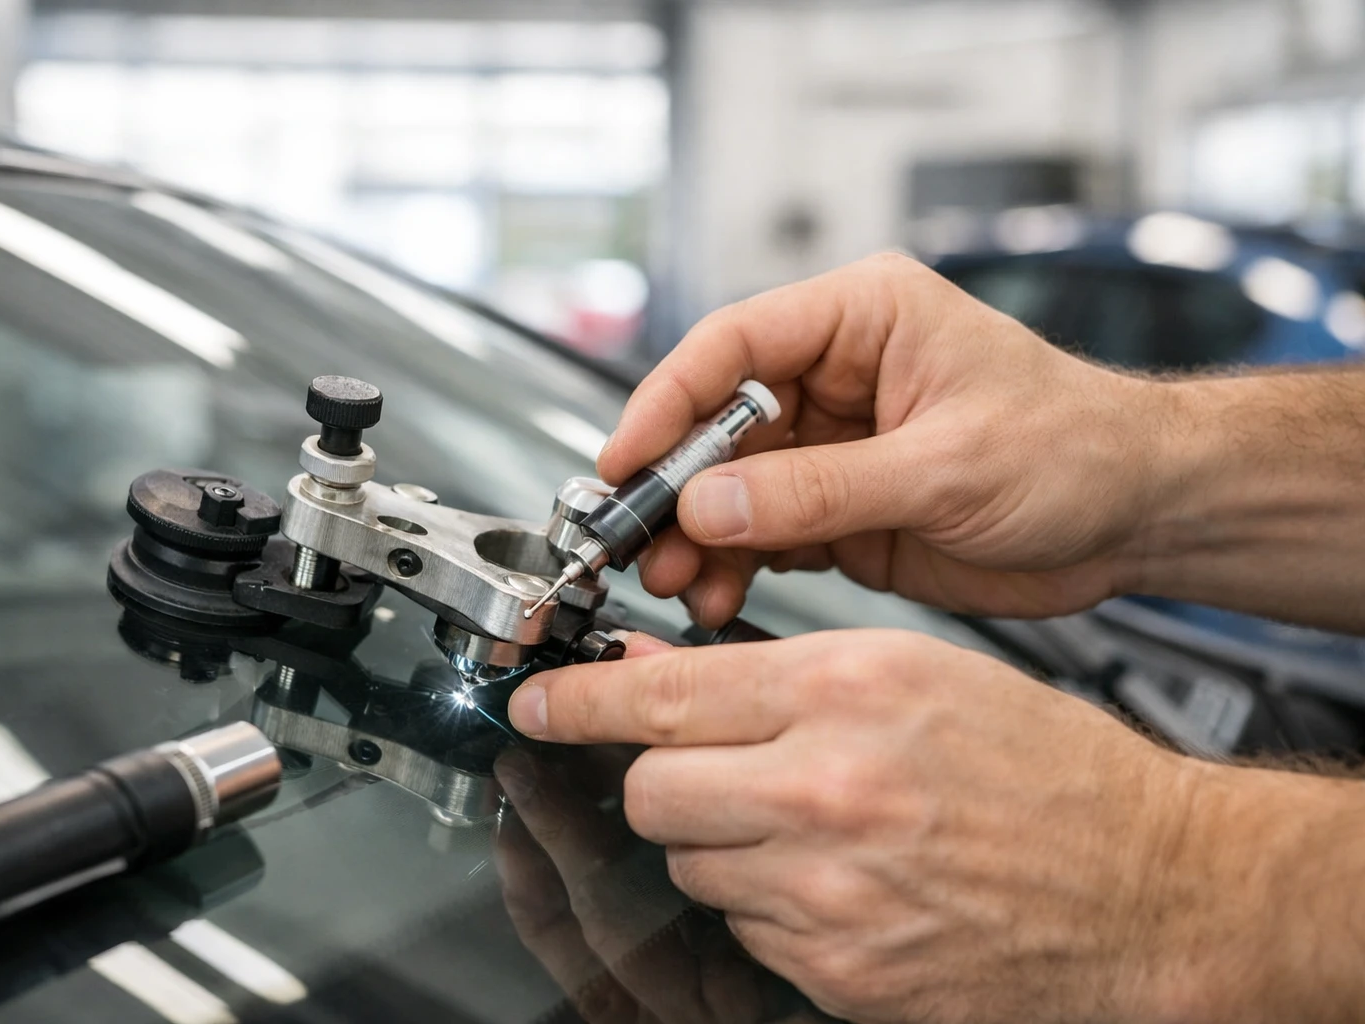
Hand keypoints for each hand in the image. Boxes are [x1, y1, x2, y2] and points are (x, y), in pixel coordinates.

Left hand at [506, 630, 1293, 1023]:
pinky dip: (768, 907)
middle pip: (650, 790)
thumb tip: (662, 674)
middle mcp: (826, 789)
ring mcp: (828, 894)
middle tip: (712, 769)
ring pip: (690, 862)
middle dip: (662, 778)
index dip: (578, 698)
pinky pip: (746, 931)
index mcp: (848, 691)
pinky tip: (842, 884)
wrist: (1149, 888)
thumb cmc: (1048, 772)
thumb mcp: (914, 674)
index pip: (661, 693)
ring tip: (808, 826)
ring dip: (720, 843)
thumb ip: (777, 672)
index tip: (537, 702)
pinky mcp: (840, 972)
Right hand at [602, 254, 1170, 627]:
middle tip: (636, 540)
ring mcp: (833, 446)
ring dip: (694, 536)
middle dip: (672, 486)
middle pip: (714, 421)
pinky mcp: (838, 508)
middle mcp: (836, 376)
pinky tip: (714, 596)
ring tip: (673, 584)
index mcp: (863, 319)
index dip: (667, 400)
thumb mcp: (948, 465)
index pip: (733, 345)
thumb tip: (711, 504)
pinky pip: (760, 534)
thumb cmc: (1078, 449)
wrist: (1137, 517)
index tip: (625, 459)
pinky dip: (731, 567)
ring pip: (727, 486)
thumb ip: (821, 489)